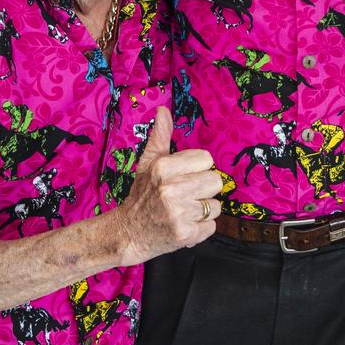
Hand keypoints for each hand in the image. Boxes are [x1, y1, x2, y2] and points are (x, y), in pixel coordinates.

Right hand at [115, 106, 222, 265]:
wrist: (128, 233)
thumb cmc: (142, 195)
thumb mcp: (148, 163)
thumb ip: (160, 137)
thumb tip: (163, 110)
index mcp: (163, 168)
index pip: (206, 160)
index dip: (197, 169)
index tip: (184, 177)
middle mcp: (171, 189)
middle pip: (215, 181)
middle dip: (203, 190)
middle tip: (184, 196)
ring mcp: (179, 213)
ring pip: (216, 206)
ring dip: (202, 211)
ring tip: (183, 211)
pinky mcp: (185, 234)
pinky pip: (211, 226)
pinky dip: (200, 228)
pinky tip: (184, 225)